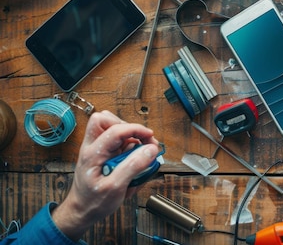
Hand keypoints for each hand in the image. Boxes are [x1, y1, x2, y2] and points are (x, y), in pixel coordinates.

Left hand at [51, 110, 159, 240]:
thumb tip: (150, 150)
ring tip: (141, 150)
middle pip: (106, 119)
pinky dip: (130, 146)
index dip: (135, 129)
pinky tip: (135, 160)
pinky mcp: (104, 154)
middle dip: (128, 126)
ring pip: (113, 128)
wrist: (81, 212)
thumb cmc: (93, 203)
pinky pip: (119, 142)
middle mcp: (93, 147)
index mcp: (92, 154)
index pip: (115, 130)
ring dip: (130, 135)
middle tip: (143, 140)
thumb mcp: (115, 188)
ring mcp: (98, 150)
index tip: (150, 138)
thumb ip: (133, 167)